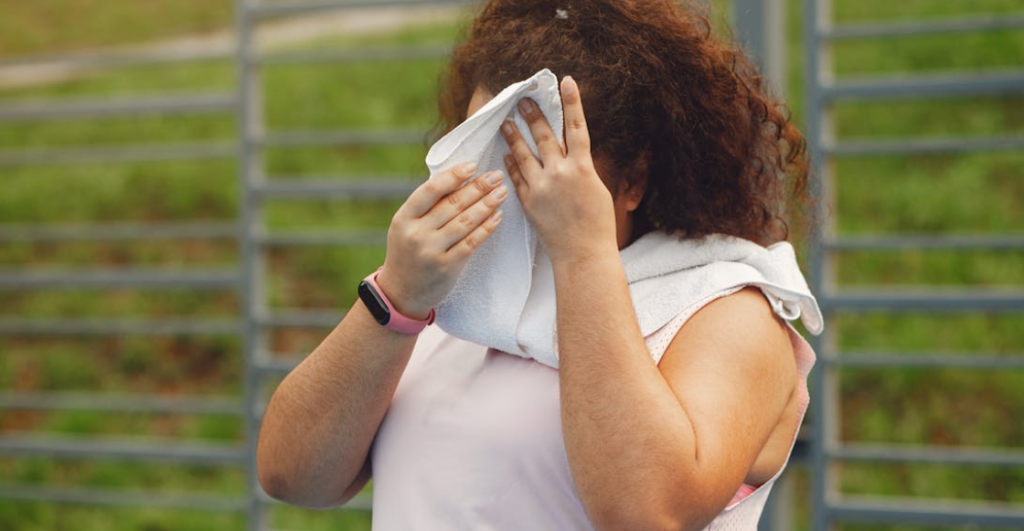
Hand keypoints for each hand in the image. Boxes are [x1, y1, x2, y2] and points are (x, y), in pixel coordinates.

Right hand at [376, 163, 507, 318]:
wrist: (401, 292)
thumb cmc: (407, 252)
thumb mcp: (405, 226)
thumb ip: (425, 207)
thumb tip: (456, 179)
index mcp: (404, 218)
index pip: (431, 191)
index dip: (454, 176)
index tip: (473, 165)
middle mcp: (417, 234)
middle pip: (453, 204)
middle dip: (478, 187)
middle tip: (496, 176)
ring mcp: (432, 251)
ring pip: (466, 222)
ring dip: (487, 205)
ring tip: (502, 192)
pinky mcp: (447, 266)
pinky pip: (472, 242)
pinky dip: (487, 228)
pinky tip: (498, 216)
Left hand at [500, 76, 617, 264]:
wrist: (583, 254)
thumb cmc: (597, 225)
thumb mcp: (597, 190)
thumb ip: (582, 169)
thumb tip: (573, 155)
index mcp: (582, 168)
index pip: (576, 127)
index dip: (572, 102)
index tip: (565, 81)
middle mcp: (560, 174)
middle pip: (544, 136)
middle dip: (533, 115)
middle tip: (522, 99)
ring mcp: (541, 188)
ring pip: (524, 154)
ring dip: (514, 136)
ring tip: (505, 122)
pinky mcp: (529, 203)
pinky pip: (517, 178)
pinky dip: (511, 165)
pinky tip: (506, 155)